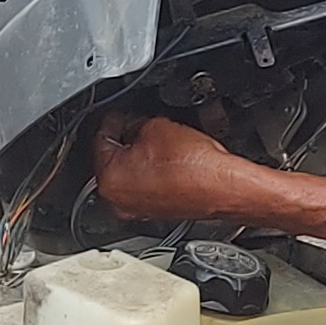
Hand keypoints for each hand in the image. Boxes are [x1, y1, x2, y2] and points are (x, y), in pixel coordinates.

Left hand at [92, 110, 266, 227]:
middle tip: (139, 123)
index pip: (100, 139)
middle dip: (125, 138)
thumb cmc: (195, 166)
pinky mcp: (156, 212)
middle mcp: (118, 202)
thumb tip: (130, 122)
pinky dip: (151, 171)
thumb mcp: (156, 126)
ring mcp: (137, 210)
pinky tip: (168, 159)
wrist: (225, 188)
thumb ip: (133, 122)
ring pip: (128, 173)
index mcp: (109, 181)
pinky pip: (144, 185)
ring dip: (138, 155)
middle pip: (112, 159)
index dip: (114, 119)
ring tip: (158, 141)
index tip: (122, 112)